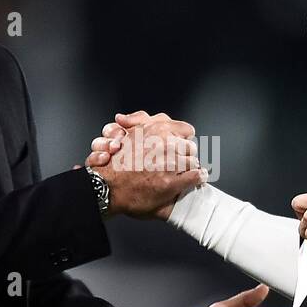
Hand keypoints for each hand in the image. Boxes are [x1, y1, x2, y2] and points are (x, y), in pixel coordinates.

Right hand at [87, 110, 201, 218]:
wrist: (107, 187)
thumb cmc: (115, 164)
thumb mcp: (128, 135)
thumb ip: (138, 121)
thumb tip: (132, 119)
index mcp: (156, 131)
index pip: (186, 129)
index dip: (184, 138)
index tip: (182, 144)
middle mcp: (165, 144)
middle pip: (191, 146)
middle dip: (186, 153)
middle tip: (180, 160)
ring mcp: (170, 164)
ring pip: (194, 161)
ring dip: (190, 167)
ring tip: (184, 171)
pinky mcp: (172, 182)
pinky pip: (196, 176)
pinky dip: (198, 178)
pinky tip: (197, 179)